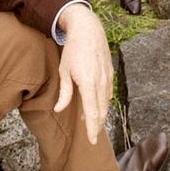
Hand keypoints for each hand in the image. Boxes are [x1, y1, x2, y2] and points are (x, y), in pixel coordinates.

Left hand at [54, 3, 112, 144]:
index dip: (92, 128)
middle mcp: (100, 82)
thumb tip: (59, 109)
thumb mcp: (64, 71)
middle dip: (97, 125)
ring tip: (93, 124)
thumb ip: (65, 93)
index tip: (92, 141)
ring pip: (105, 103)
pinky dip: (103, 102)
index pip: (92, 112)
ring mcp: (107, 77)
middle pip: (101, 110)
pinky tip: (97, 106)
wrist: (88, 29)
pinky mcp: (110, 73)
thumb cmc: (73, 49)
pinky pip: (108, 93)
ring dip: (100, 115)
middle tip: (93, 138)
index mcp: (88, 83)